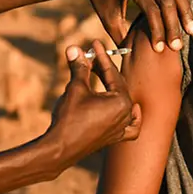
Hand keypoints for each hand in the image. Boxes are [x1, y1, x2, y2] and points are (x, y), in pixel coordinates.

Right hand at [44, 41, 141, 168]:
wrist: (60, 149)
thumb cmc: (69, 119)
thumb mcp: (75, 89)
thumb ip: (79, 68)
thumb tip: (74, 48)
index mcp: (121, 101)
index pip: (111, 73)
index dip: (101, 56)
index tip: (94, 44)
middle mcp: (126, 114)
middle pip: (117, 85)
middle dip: (103, 69)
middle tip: (89, 57)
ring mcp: (121, 128)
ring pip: (122, 101)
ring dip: (111, 87)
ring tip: (97, 76)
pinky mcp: (114, 138)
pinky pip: (131, 127)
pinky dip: (132, 118)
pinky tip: (130, 110)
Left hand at [79, 0, 192, 52]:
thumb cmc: (102, 0)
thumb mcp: (108, 19)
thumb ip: (122, 37)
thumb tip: (135, 58)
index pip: (151, 10)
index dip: (157, 31)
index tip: (161, 49)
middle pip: (167, 1)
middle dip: (174, 25)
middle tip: (178, 46)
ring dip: (185, 10)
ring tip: (192, 29)